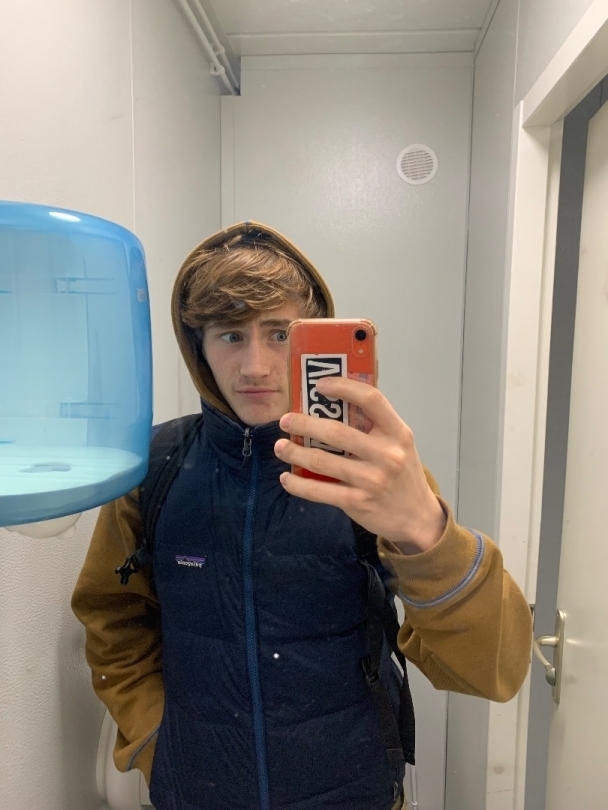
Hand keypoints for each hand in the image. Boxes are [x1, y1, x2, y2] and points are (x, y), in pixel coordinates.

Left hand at [274, 376, 445, 553]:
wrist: (417, 517)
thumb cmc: (402, 473)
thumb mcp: (399, 443)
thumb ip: (374, 425)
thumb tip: (333, 403)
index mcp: (398, 432)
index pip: (371, 399)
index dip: (343, 387)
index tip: (320, 385)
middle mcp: (386, 454)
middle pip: (336, 431)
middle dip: (303, 424)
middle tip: (286, 420)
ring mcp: (371, 480)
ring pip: (322, 461)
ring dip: (295, 452)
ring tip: (281, 446)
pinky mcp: (358, 502)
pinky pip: (319, 491)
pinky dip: (298, 484)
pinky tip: (287, 478)